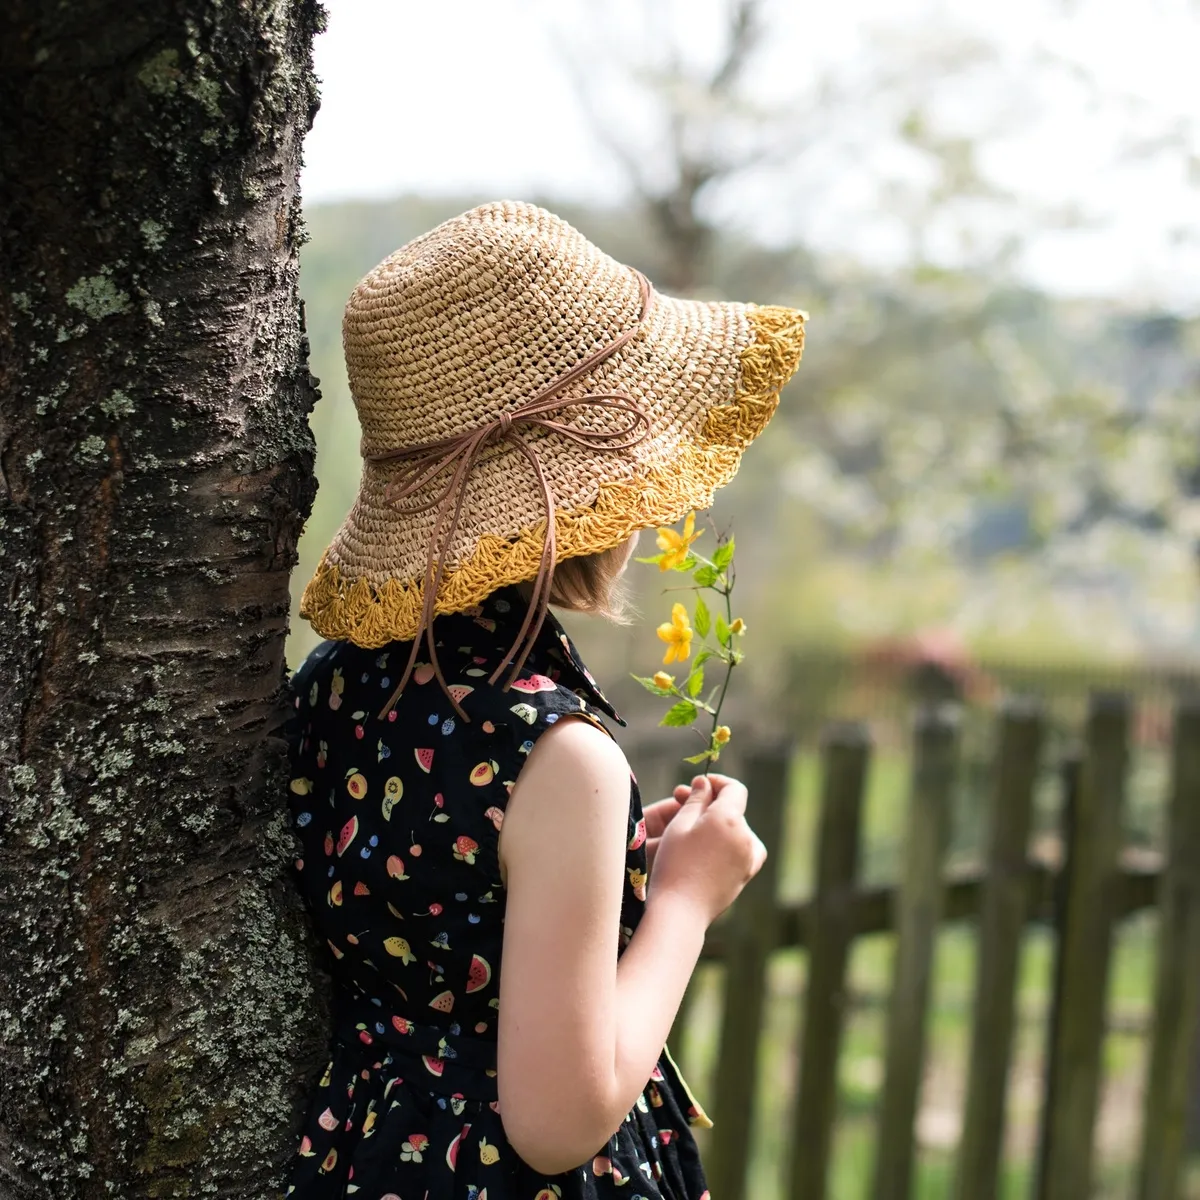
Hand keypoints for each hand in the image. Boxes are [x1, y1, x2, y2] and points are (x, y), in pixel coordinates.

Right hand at [646, 774, 766, 925]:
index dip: (717, 782)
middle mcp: (746, 837)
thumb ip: (695, 800)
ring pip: (740, 829)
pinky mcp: (746, 875)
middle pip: (735, 809)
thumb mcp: (679, 825)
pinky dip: (733, 843)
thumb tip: (705, 783)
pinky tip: (713, 848)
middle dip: (713, 804)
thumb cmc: (674, 864)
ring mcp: (749, 858)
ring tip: (698, 828)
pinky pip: (745, 850)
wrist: (680, 910)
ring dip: (723, 823)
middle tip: (684, 804)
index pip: (734, 789)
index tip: (699, 784)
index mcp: (729, 819)